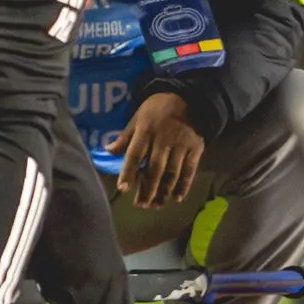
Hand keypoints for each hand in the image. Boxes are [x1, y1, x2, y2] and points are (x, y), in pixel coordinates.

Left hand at [113, 92, 205, 209]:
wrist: (191, 98)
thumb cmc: (158, 108)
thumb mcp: (138, 117)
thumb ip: (125, 136)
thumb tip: (108, 150)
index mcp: (146, 131)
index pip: (135, 155)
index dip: (128, 172)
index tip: (123, 189)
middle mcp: (163, 140)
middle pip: (154, 169)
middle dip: (147, 189)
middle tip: (140, 205)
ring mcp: (181, 146)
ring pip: (172, 173)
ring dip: (163, 191)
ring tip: (156, 205)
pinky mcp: (195, 149)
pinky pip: (190, 170)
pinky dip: (184, 185)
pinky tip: (177, 197)